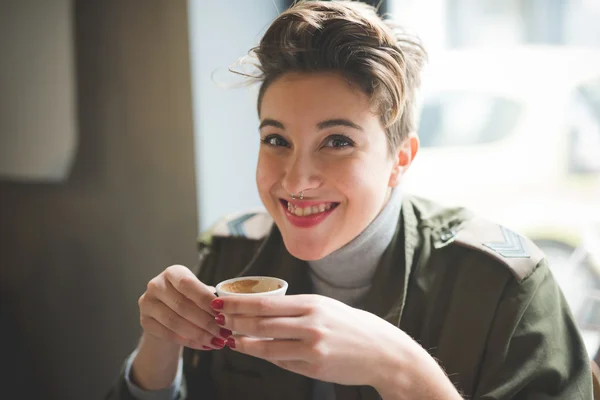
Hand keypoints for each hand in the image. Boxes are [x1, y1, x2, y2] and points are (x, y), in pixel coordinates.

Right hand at [138, 265, 230, 350]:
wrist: (166, 314)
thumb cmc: (189, 300)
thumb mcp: (198, 292)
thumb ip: (210, 297)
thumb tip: (227, 308)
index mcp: (173, 272)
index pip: (188, 284)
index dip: (205, 299)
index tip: (222, 313)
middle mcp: (156, 285)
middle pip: (181, 305)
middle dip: (206, 321)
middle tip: (223, 332)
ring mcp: (147, 303)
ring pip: (174, 322)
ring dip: (199, 334)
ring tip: (216, 341)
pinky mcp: (144, 322)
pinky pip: (168, 334)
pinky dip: (189, 342)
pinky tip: (204, 345)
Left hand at [210, 294, 414, 386]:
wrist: (383, 352)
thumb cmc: (352, 327)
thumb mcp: (326, 308)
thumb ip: (297, 311)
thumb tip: (264, 316)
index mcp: (311, 304)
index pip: (265, 302)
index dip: (239, 304)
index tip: (221, 302)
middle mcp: (310, 323)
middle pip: (261, 323)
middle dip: (234, 321)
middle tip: (217, 319)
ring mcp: (312, 347)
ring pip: (267, 345)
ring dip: (243, 341)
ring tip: (228, 337)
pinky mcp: (314, 367)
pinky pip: (282, 361)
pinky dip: (264, 355)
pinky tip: (251, 350)